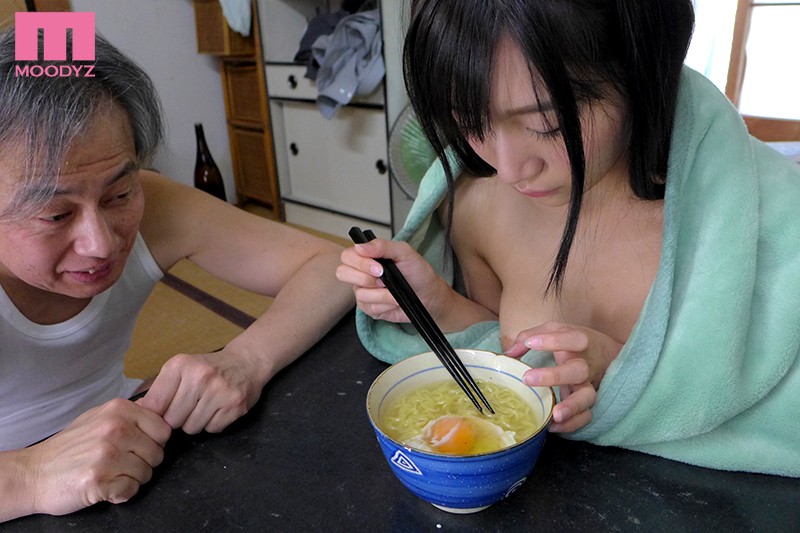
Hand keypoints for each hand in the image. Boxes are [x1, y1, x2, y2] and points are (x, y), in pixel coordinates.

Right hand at [25, 399, 170, 515]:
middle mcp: (115, 429)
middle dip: (144, 463)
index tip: (139, 448)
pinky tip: (105, 486)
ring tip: (111, 474)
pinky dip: (121, 493)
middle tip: (122, 464)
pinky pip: (131, 490)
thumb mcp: (98, 417)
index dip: (155, 443)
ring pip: (146, 473)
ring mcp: (107, 454)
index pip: (163, 429)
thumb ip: (129, 414)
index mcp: (119, 410)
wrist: (33, 473)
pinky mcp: (99, 479)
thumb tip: (160, 409)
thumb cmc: (69, 447)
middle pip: (158, 453)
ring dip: (132, 479)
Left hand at [137, 348, 264, 433]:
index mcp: (181, 365)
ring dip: (195, 422)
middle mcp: (201, 377)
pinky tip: (218, 409)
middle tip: (190, 406)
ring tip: (205, 406)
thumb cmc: (208, 368)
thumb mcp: (181, 369)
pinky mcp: (235, 406)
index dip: (157, 413)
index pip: (155, 404)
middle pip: (173, 420)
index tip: (164, 411)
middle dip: (178, 418)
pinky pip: (212, 429)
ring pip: (192, 428)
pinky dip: (213, 424)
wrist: (247, 361)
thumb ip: (159, 390)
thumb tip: (136, 411)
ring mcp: (220, 392)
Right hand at [336, 239, 451, 324]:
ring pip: (359, 293)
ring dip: (382, 294)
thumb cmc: (418, 273)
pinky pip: (368, 307)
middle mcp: (361, 273)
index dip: (360, 262)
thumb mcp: (405, 252)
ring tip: (395, 292)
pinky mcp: (369, 308)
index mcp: (367, 257)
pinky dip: (385, 304)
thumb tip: (361, 246)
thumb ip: (383, 246)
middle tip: (384, 280)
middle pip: (343, 273)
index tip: (379, 267)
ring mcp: (363, 291)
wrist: (429, 296)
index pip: (347, 256)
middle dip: (365, 278)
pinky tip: (394, 301)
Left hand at [505, 321, 622, 432]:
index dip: (554, 340)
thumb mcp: (554, 330)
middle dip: (555, 376)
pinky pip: (587, 416)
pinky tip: (553, 426)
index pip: (574, 339)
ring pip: (587, 397)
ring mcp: (590, 384)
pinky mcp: (588, 402)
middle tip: (528, 378)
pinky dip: (572, 424)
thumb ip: (530, 336)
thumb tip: (507, 354)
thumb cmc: (572, 341)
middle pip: (579, 370)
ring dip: (571, 407)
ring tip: (555, 415)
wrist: (607, 353)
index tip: (531, 343)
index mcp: (581, 343)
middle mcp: (587, 364)